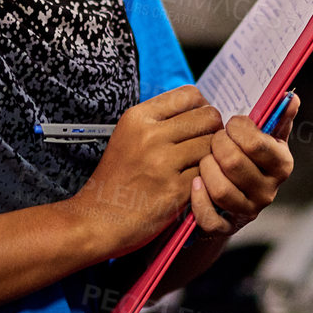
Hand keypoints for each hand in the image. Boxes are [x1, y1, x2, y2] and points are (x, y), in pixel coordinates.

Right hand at [67, 85, 221, 255]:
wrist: (99, 218)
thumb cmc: (118, 177)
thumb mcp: (129, 135)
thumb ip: (160, 119)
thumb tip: (199, 108)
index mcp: (138, 117)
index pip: (190, 94)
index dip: (202, 106)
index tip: (200, 120)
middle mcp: (150, 136)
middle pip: (207, 117)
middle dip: (213, 129)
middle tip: (207, 142)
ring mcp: (163, 163)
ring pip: (211, 145)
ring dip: (211, 154)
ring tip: (199, 163)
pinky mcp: (175, 190)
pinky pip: (207, 172)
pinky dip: (206, 177)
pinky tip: (195, 182)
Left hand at [188, 93, 297, 235]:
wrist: (232, 196)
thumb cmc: (248, 157)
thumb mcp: (265, 138)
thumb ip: (277, 117)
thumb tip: (291, 96)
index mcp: (281, 165)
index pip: (256, 144)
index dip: (237, 129)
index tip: (230, 124)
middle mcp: (268, 191)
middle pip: (234, 164)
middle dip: (217, 145)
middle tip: (214, 139)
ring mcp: (247, 211)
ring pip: (221, 190)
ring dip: (206, 168)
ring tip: (205, 158)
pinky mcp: (226, 228)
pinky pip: (209, 217)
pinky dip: (198, 199)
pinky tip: (195, 183)